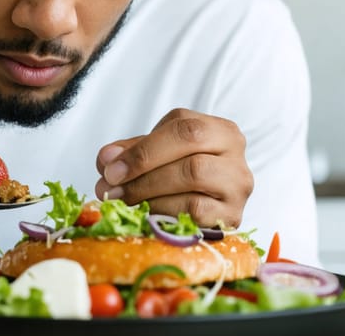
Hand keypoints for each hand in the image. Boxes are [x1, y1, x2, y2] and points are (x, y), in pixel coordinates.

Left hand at [95, 108, 251, 227]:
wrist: (207, 207)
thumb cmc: (180, 173)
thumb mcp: (158, 152)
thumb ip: (132, 151)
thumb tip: (106, 159)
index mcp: (219, 129)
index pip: (182, 128)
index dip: (142, 149)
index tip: (108, 167)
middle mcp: (235, 154)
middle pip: (190, 149)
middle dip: (143, 168)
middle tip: (110, 186)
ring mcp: (237, 186)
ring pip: (193, 177)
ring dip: (148, 191)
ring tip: (122, 199)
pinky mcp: (232, 216)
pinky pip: (194, 210)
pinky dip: (163, 210)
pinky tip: (144, 213)